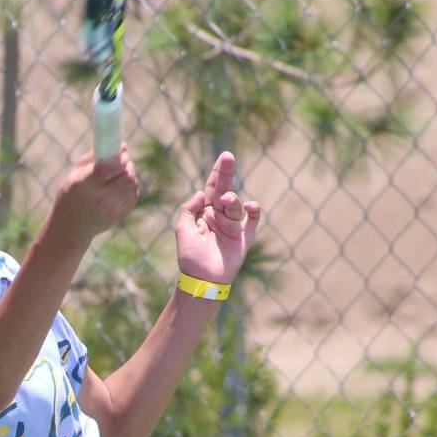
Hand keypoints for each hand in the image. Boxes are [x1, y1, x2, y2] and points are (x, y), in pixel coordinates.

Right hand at [46, 145, 138, 244]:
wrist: (70, 229)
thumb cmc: (70, 196)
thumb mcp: (74, 174)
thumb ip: (95, 157)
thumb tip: (123, 146)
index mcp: (83, 185)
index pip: (108, 168)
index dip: (119, 158)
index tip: (121, 153)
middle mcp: (98, 198)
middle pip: (125, 177)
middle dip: (127, 165)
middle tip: (123, 162)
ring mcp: (110, 209)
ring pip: (132, 185)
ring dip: (130, 175)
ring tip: (121, 174)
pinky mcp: (118, 216)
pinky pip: (133, 196)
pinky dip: (130, 187)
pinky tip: (121, 187)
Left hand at [174, 151, 259, 287]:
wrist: (202, 279)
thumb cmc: (190, 256)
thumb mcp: (182, 228)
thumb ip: (189, 208)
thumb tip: (202, 193)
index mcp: (205, 212)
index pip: (211, 188)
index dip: (217, 173)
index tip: (224, 157)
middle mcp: (219, 216)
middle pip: (224, 189)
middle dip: (226, 173)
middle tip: (228, 156)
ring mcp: (233, 225)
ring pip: (235, 204)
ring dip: (232, 200)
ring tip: (225, 201)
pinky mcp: (244, 237)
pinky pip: (253, 219)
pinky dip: (254, 210)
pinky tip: (250, 205)